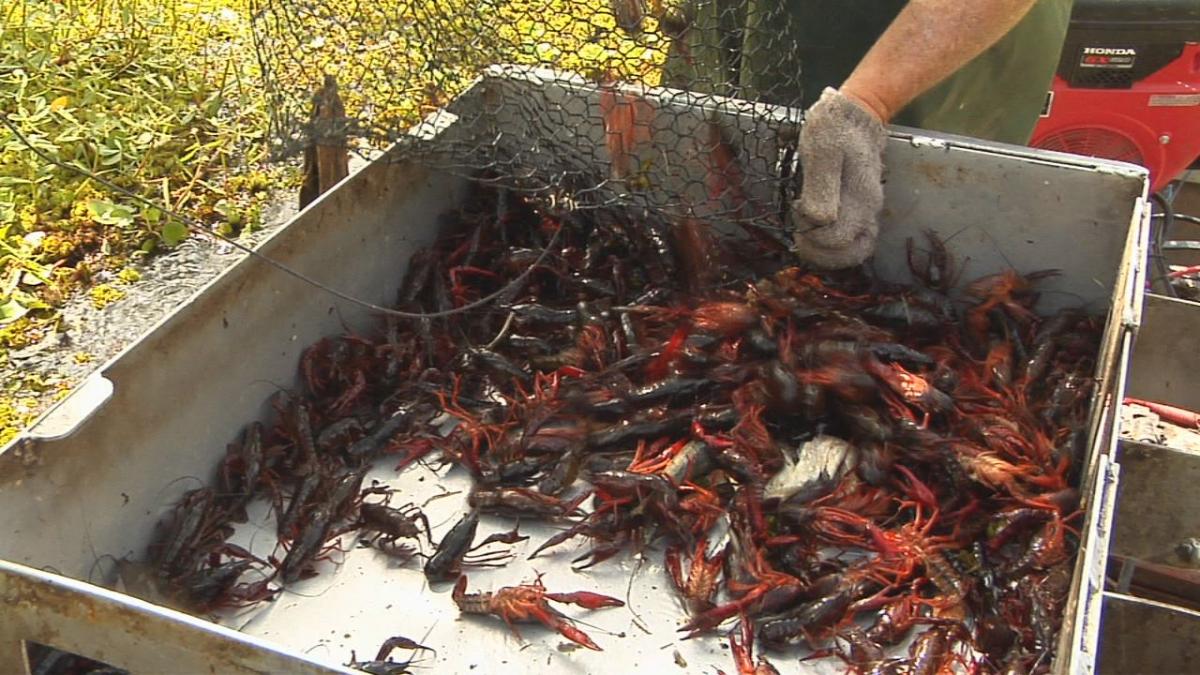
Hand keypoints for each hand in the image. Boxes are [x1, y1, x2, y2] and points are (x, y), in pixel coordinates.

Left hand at [791, 87, 887, 268]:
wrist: (855, 115)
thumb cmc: (834, 130)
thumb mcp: (821, 151)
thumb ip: (821, 187)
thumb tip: (818, 220)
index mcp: (859, 198)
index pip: (837, 239)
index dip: (812, 234)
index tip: (798, 210)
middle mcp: (868, 210)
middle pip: (850, 253)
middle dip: (819, 251)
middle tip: (798, 233)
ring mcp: (868, 211)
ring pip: (855, 250)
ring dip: (827, 252)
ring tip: (805, 235)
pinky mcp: (862, 210)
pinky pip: (854, 240)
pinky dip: (835, 245)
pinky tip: (816, 231)